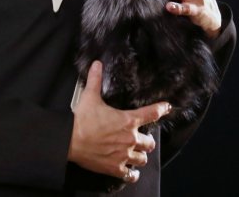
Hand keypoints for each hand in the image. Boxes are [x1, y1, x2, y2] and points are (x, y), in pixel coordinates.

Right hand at [68, 61, 170, 182]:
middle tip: (143, 138)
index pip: (152, 113)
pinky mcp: (115, 168)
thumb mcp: (90, 97)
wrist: (71, 141)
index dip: (162, 109)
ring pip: (143, 158)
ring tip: (137, 153)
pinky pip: (130, 175)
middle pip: (150, 142)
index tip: (167, 107)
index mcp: (127, 121)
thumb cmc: (82, 120)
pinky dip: (132, 174)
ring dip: (141, 155)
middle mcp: (130, 138)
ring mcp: (124, 155)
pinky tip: (131, 172)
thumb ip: (96, 80)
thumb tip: (97, 64)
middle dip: (148, 140)